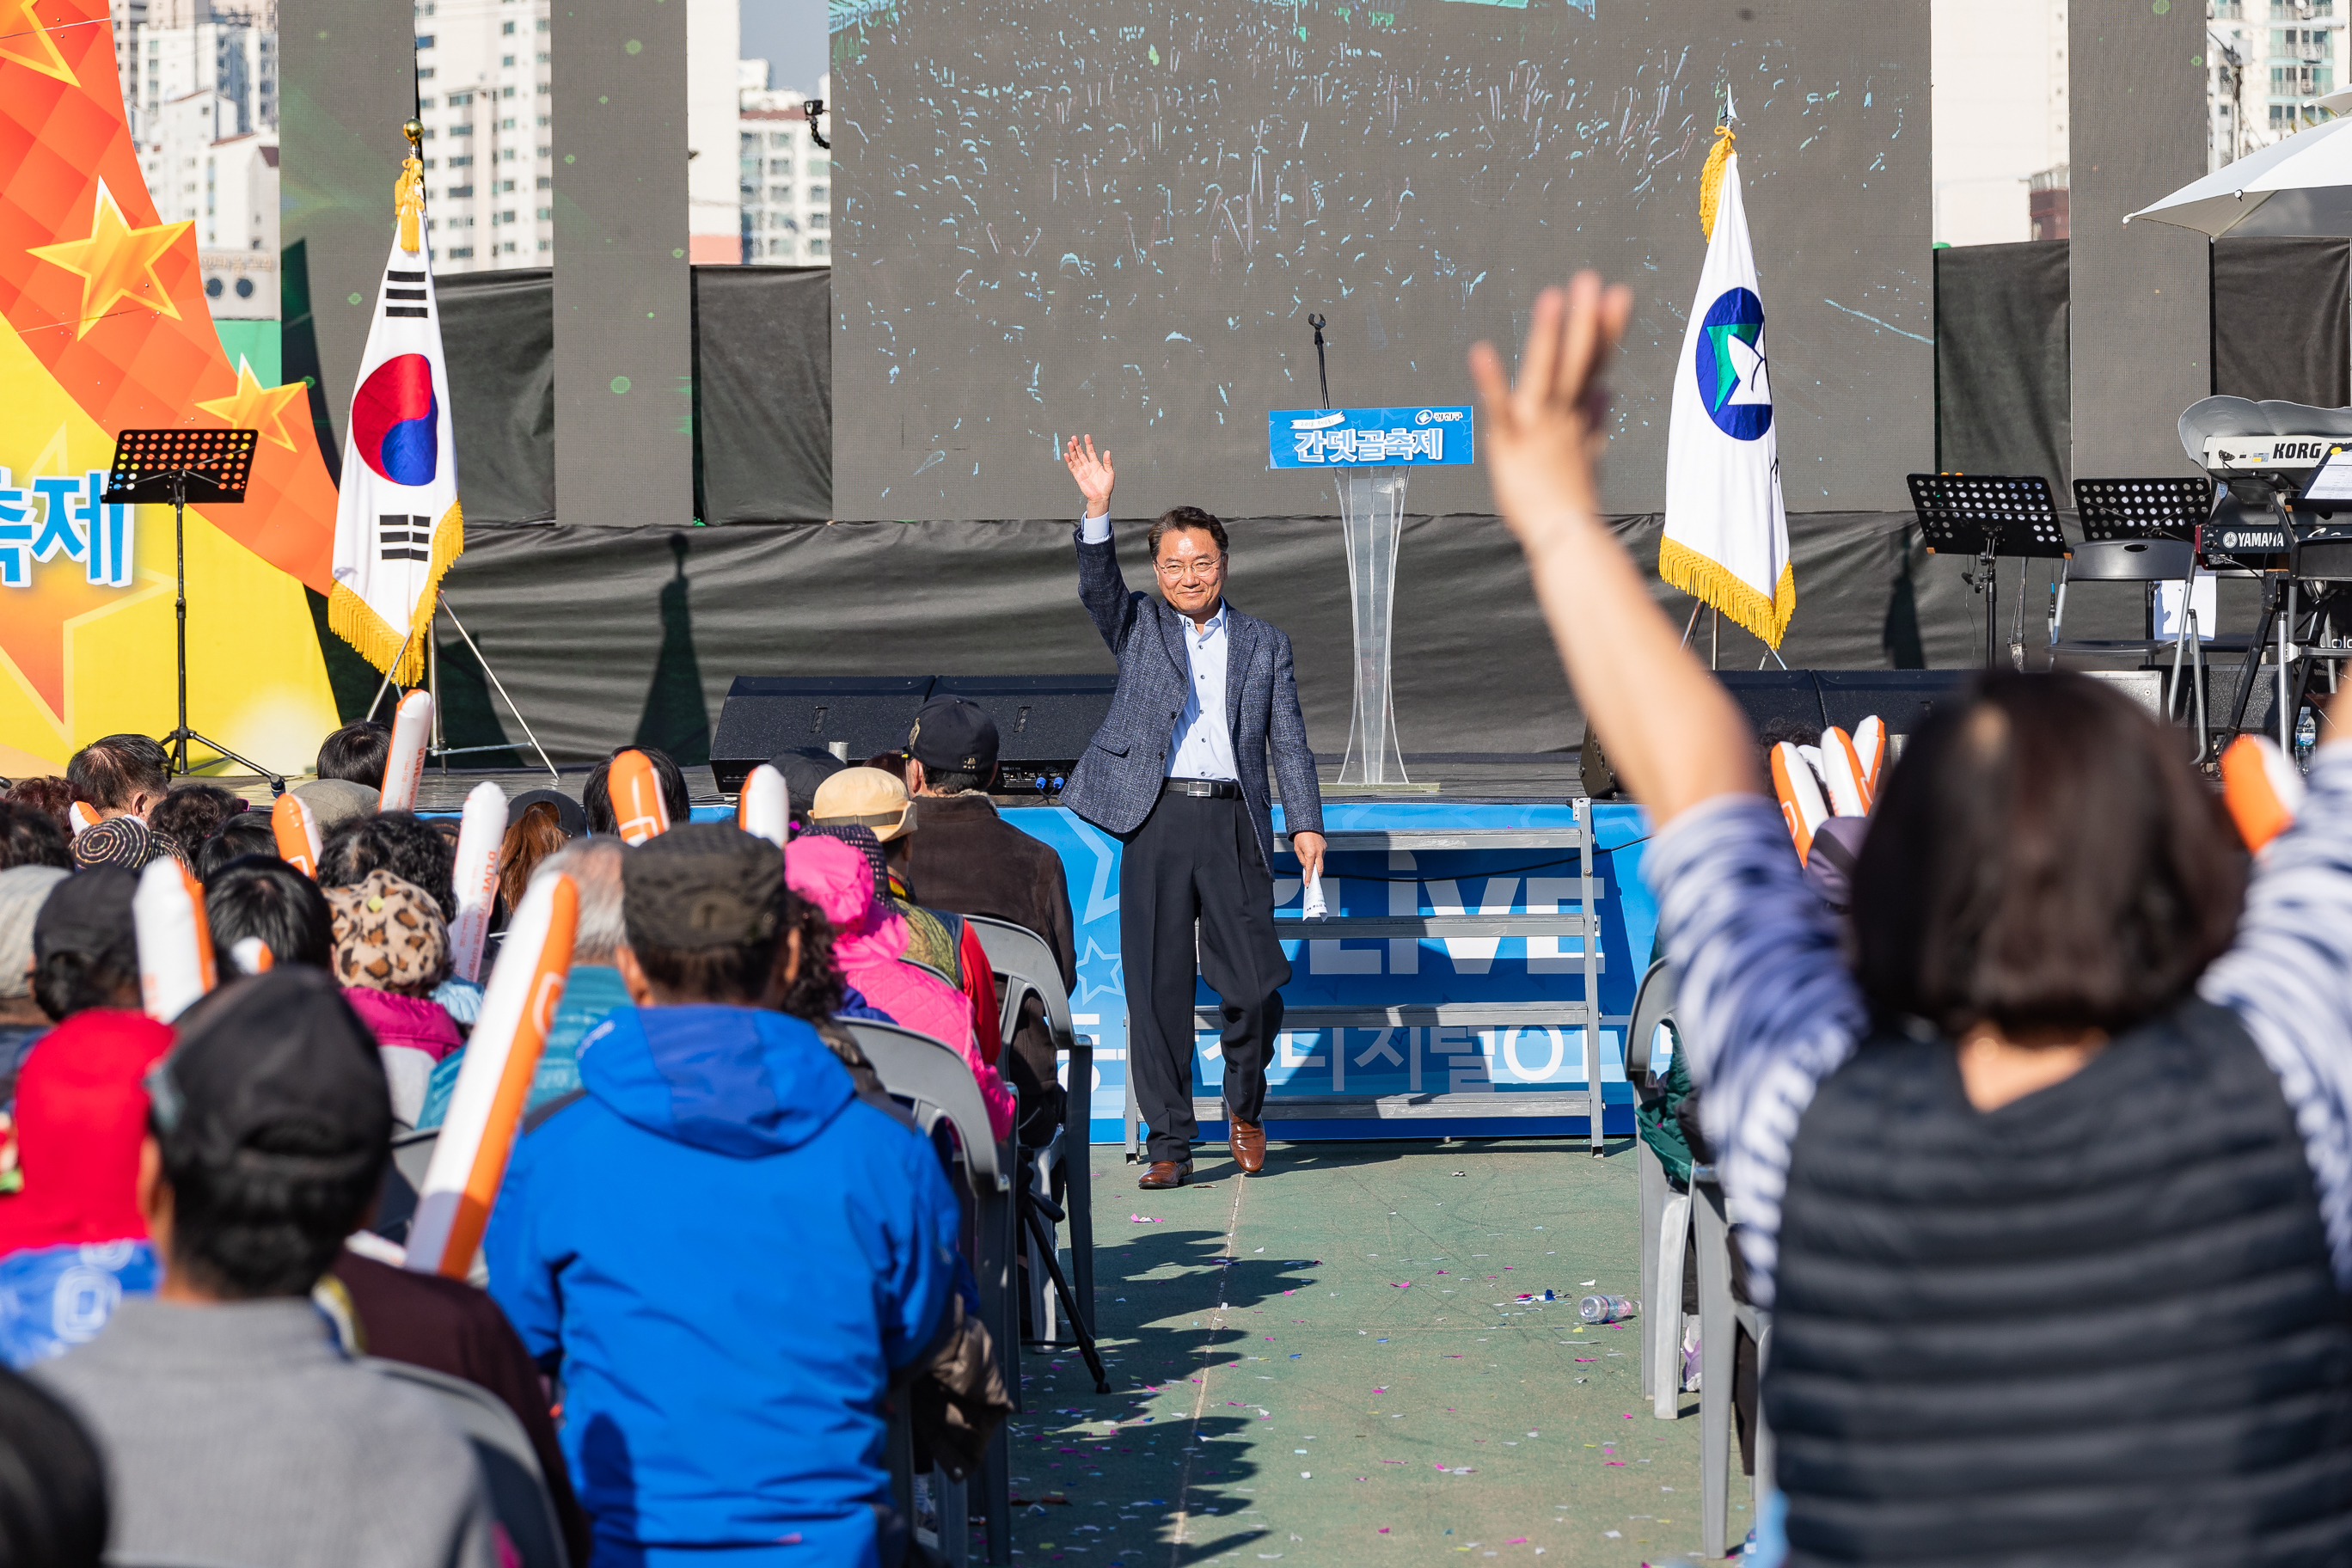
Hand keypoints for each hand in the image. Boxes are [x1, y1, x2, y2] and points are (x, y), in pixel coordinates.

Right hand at [1063, 434, 1114, 515]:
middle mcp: (1088, 466)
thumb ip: (1108, 462)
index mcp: (1096, 464)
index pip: (1090, 451)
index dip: (1088, 444)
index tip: (1086, 436)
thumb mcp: (1110, 472)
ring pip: (1075, 458)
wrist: (1101, 497)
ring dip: (1072, 451)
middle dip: (1077, 445)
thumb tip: (1107, 452)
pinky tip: (1066, 454)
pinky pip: (1072, 467)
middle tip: (1074, 437)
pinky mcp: (1078, 476)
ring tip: (1069, 443)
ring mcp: (1082, 470)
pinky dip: (1069, 461)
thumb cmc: (1106, 486)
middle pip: (1081, 453)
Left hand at [1291, 830, 1326, 885]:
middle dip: (1317, 875)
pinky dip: (1318, 857)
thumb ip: (1302, 860)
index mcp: (1311, 853)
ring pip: (1321, 861)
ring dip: (1316, 865)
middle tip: (1313, 879)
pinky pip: (1322, 855)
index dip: (1308, 878)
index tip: (1308, 883)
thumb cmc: (1301, 835)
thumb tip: (1306, 867)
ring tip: (1311, 864)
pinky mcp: (1325, 846)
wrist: (1307, 825)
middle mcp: (1319, 852)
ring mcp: (1323, 849)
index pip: (1310, 869)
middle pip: (1320, 869)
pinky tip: (1313, 855)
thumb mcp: (1297, 849)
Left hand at [1467, 273, 1633, 552]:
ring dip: (1548, 336)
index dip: (1606, 329)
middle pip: (1577, 361)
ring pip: (1545, 375)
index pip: (1597, 362)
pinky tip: (1480, 350)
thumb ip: (1596, 418)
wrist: (1566, 540)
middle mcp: (1562, 415)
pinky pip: (1500, 409)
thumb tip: (1607, 390)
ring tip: (1552, 296)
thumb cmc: (1571, 499)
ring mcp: (1538, 428)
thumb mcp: (1588, 452)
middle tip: (1590, 278)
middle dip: (1584, 320)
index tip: (1619, 293)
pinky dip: (1491, 381)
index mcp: (1579, 414)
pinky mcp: (1509, 445)